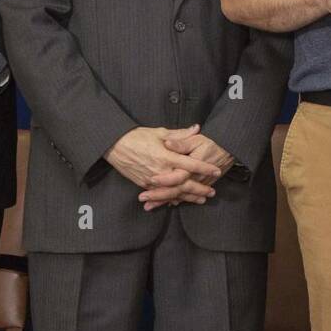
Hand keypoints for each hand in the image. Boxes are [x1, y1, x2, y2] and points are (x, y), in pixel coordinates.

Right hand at [104, 126, 222, 208]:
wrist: (114, 145)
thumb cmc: (137, 136)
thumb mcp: (159, 132)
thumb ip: (180, 134)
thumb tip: (196, 128)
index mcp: (166, 155)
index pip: (190, 164)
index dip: (204, 168)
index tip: (216, 171)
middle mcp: (160, 170)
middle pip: (184, 183)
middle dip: (199, 188)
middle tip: (212, 192)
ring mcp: (152, 179)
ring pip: (174, 192)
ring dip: (188, 197)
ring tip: (201, 200)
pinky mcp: (144, 185)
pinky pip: (161, 194)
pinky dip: (172, 198)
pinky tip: (180, 201)